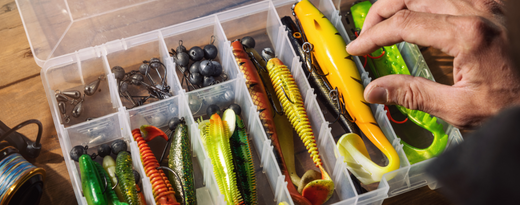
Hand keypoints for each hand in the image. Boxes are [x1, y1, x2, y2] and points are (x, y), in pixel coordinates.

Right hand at [346, 0, 519, 128]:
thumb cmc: (511, 103)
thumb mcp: (459, 108)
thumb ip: (413, 94)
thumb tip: (374, 90)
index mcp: (468, 34)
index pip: (404, 23)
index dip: (373, 36)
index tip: (357, 48)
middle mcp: (478, 9)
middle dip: (379, 13)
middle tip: (365, 35)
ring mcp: (485, 2)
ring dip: (398, 4)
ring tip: (383, 24)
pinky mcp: (490, 4)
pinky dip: (420, 2)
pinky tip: (412, 15)